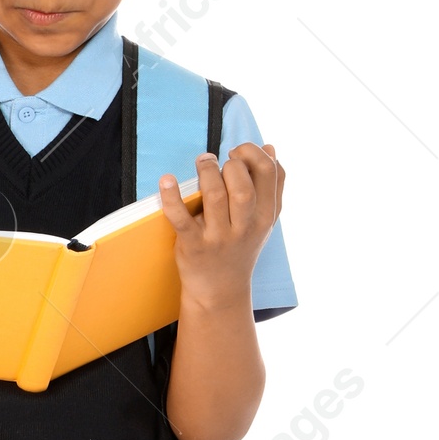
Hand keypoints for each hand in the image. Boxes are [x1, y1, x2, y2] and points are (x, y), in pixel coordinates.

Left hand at [160, 143, 284, 311]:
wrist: (221, 291)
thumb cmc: (241, 247)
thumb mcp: (265, 220)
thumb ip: (272, 185)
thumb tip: (270, 148)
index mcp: (265, 215)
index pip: (269, 173)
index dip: (253, 154)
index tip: (237, 152)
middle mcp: (245, 227)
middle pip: (242, 186)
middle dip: (230, 164)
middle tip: (217, 161)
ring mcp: (219, 238)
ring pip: (215, 196)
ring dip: (207, 172)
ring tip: (203, 162)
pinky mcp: (193, 246)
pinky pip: (181, 219)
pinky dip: (172, 198)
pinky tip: (166, 180)